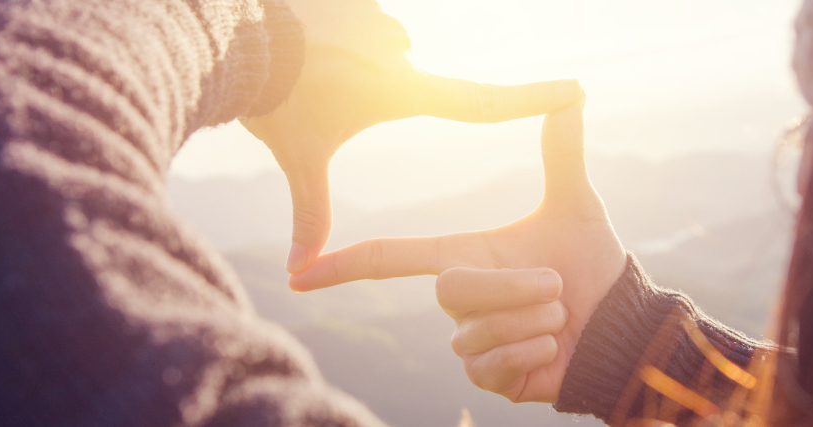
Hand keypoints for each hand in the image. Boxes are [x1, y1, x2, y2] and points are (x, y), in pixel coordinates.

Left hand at [240, 0, 582, 272]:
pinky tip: (303, 39)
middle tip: (330, 93)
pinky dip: (336, 30)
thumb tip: (300, 274)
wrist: (238, 37)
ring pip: (382, 46)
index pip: (483, 103)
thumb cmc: (275, 102)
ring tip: (312, 68)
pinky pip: (360, 19)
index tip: (574, 90)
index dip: (532, 101)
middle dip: (372, 88)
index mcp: (404, 91)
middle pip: (409, 79)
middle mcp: (404, 51)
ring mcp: (383, 18)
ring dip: (353, 58)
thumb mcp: (299, 158)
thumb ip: (309, 211)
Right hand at [289, 103, 626, 402]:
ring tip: (557, 315)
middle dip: (512, 286)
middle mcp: (458, 300)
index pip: (392, 259)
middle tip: (555, 285)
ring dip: (532, 320)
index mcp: (463, 255)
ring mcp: (469, 342)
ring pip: (475, 332)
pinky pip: (491, 367)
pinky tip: (552, 346)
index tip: (300, 272)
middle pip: (451, 289)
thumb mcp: (575, 205)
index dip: (345, 265)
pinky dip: (532, 352)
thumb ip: (561, 153)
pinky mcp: (487, 378)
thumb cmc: (592, 265)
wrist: (620, 323)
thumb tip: (572, 93)